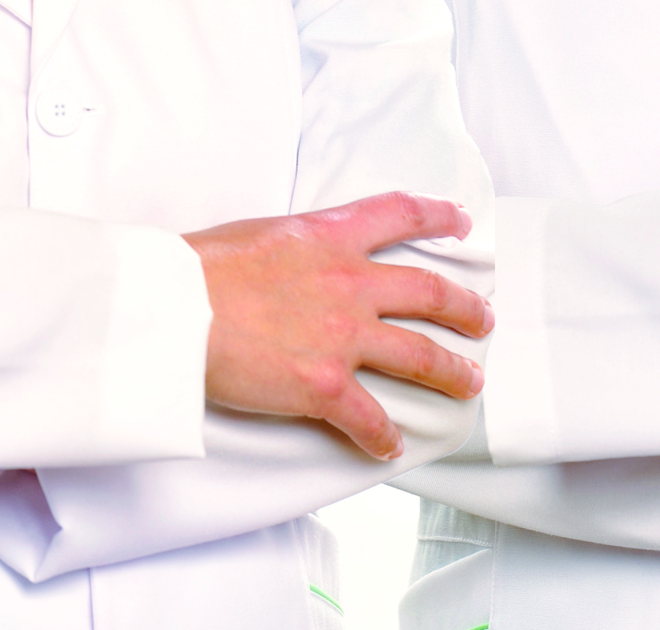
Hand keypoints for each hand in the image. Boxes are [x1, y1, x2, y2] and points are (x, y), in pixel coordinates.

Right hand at [185, 193, 492, 461]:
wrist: (176, 307)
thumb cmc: (201, 268)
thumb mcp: (264, 233)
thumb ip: (299, 246)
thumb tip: (300, 261)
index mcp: (331, 236)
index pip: (399, 215)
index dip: (437, 217)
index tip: (461, 223)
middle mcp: (349, 282)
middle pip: (427, 292)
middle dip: (464, 307)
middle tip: (483, 318)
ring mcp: (342, 335)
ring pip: (418, 355)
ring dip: (451, 372)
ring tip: (470, 382)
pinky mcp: (324, 385)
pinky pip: (369, 418)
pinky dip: (384, 437)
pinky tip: (391, 446)